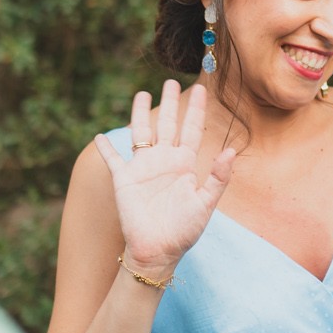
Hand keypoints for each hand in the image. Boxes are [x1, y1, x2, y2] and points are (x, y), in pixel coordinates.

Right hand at [93, 80, 236, 280]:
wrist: (158, 251)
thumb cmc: (184, 230)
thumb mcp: (205, 204)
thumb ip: (218, 178)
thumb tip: (231, 152)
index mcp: (185, 164)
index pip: (192, 130)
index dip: (196, 110)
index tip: (201, 90)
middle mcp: (164, 161)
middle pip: (167, 124)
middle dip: (169, 103)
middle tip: (170, 81)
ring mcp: (143, 168)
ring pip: (141, 133)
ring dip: (140, 114)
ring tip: (141, 94)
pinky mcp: (124, 180)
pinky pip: (113, 160)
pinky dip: (107, 148)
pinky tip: (101, 136)